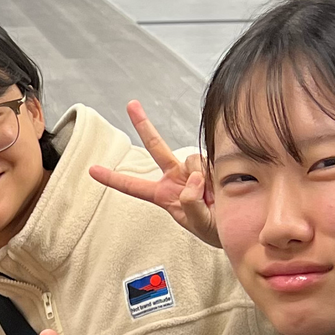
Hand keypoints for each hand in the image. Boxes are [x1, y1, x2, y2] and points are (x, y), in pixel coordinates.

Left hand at [88, 101, 216, 245]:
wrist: (241, 226)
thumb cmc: (215, 231)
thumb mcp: (199, 225)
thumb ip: (191, 204)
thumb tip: (193, 177)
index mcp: (165, 195)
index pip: (134, 186)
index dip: (114, 178)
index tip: (92, 169)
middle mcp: (176, 177)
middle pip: (157, 148)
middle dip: (144, 125)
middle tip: (131, 104)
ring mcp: (195, 169)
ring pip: (191, 158)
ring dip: (203, 176)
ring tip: (215, 197)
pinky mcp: (213, 164)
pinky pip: (212, 159)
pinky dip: (217, 172)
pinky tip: (224, 185)